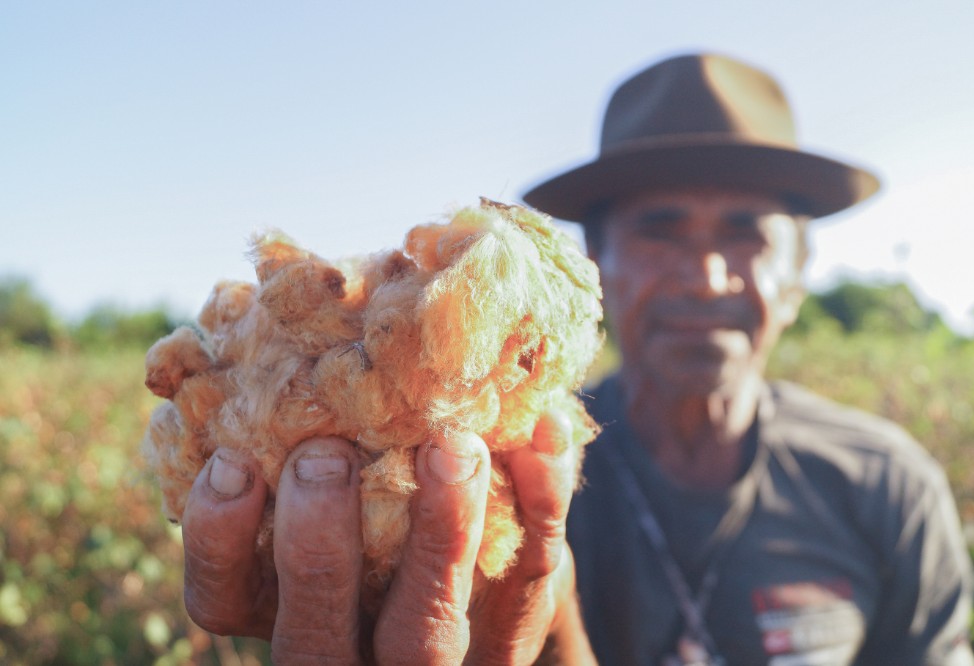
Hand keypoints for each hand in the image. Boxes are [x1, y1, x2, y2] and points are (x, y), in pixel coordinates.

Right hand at [180, 411, 594, 663]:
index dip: (216, 537)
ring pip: (426, 630)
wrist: (481, 586)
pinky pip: (530, 584)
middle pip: (315, 633)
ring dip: (437, 535)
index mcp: (287, 607)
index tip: (230, 461)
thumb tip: (314, 286)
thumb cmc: (381, 499)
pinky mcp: (509, 641)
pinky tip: (546, 434)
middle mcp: (349, 649)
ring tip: (451, 447)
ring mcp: (429, 659)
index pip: (221, 598)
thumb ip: (313, 415)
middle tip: (325, 456)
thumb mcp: (334, 474)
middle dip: (315, 547)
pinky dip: (541, 507)